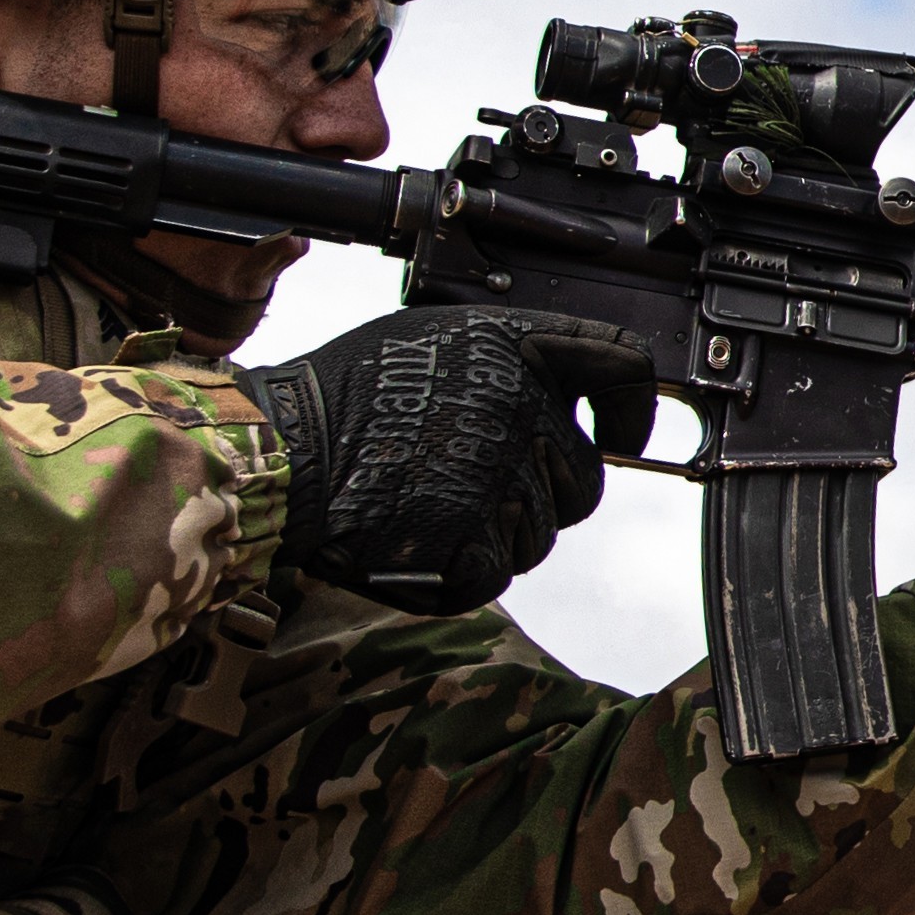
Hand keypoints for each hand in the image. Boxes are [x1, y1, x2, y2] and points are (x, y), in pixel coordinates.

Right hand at [243, 311, 654, 613]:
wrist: (282, 449)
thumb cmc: (347, 394)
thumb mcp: (439, 341)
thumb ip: (511, 364)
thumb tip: (568, 402)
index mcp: (517, 348)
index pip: (624, 366)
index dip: (632, 411)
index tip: (621, 437)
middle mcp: (520, 406)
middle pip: (583, 480)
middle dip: (541, 496)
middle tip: (470, 486)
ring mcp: (499, 475)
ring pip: (537, 537)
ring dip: (493, 535)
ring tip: (424, 504)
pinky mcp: (470, 538)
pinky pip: (493, 573)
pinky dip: (455, 571)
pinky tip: (413, 539)